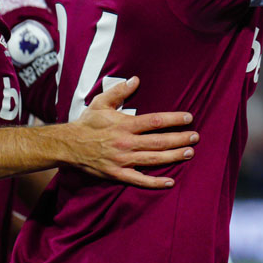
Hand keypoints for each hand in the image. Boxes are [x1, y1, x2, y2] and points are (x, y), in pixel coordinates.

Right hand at [68, 77, 197, 188]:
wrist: (67, 146)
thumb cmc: (87, 123)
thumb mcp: (101, 103)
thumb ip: (120, 91)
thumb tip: (136, 79)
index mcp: (123, 125)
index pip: (154, 122)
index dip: (173, 119)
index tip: (189, 118)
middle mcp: (125, 143)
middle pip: (158, 142)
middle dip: (179, 139)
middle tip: (195, 137)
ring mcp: (121, 160)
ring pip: (152, 160)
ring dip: (173, 157)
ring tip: (190, 153)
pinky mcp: (116, 174)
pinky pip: (138, 180)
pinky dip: (154, 182)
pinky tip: (170, 182)